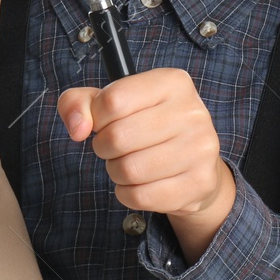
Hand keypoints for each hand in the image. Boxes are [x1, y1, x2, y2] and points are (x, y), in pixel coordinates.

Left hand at [58, 68, 235, 260]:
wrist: (194, 165)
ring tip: (129, 164)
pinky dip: (129, 194)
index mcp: (172, 82)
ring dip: (117, 172)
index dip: (96, 118)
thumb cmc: (146, 127)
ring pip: (129, 170)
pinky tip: (140, 183)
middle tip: (116, 148)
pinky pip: (142, 196)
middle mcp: (192, 111)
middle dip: (104, 148)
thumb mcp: (112, 104)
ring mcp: (201, 148)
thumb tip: (78, 128)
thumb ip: (79, 104)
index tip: (104, 123)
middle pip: (118, 137)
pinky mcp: (200, 182)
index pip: (113, 100)